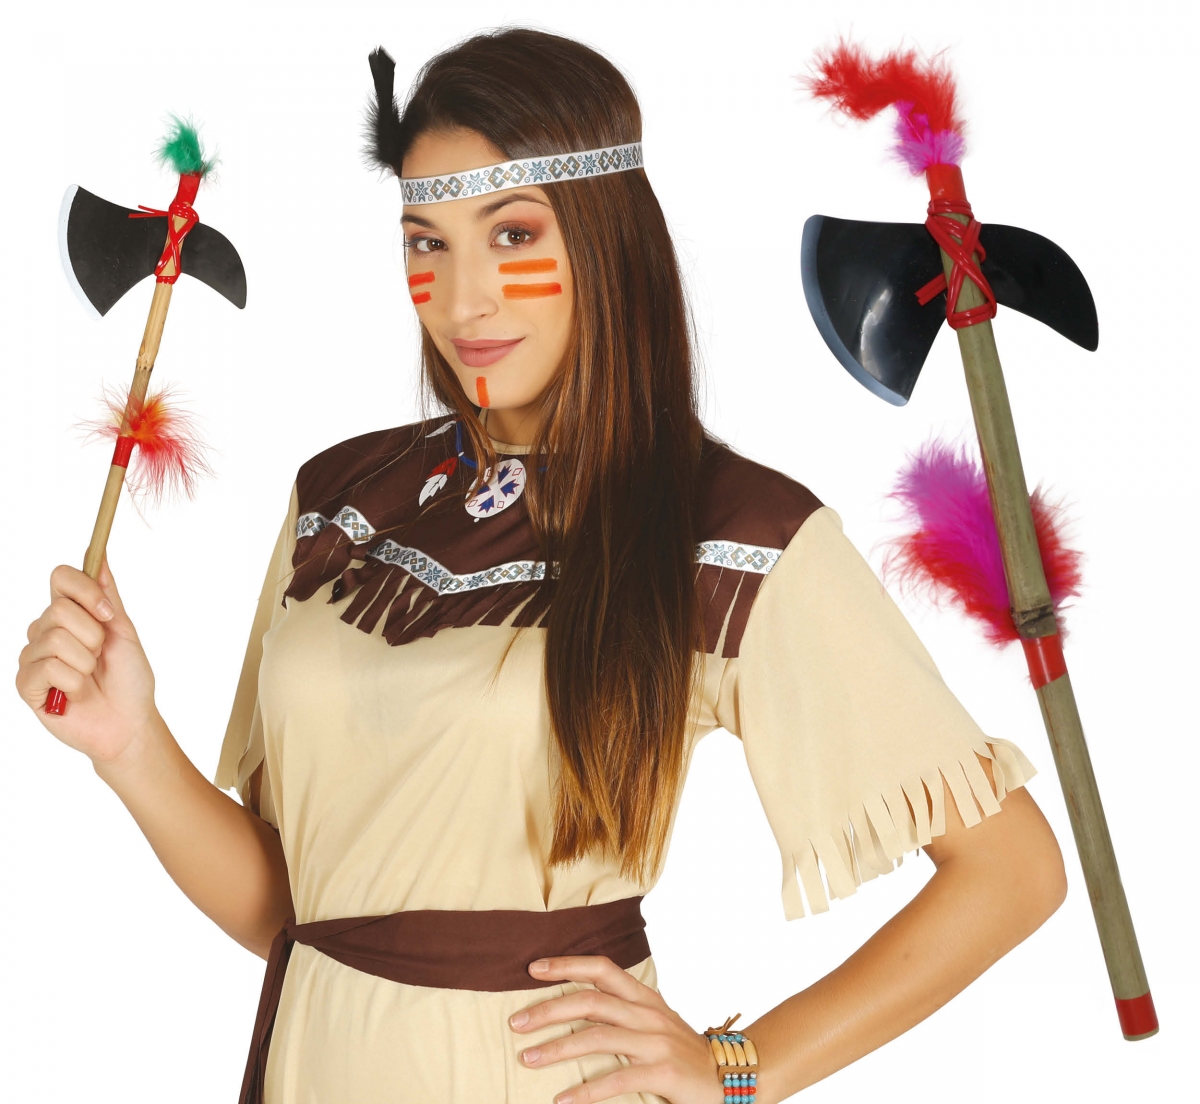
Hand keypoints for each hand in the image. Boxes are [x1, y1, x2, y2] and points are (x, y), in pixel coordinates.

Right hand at [16, 558, 158, 765]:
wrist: (129, 721)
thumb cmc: (129, 679)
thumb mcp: (123, 631)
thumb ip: (107, 595)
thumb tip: (100, 555)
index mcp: (70, 614)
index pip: (61, 577)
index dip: (85, 590)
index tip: (107, 614)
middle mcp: (46, 630)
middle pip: (59, 609)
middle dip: (93, 636)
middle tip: (100, 657)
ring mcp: (33, 656)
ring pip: (55, 638)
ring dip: (86, 661)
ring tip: (89, 677)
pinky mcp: (26, 683)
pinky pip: (48, 667)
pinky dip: (73, 681)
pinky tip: (76, 693)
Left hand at [508, 954, 722, 1103]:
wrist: (729, 1076)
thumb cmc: (683, 1050)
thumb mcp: (654, 1021)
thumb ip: (622, 1011)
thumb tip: (575, 1006)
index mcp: (644, 997)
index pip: (601, 969)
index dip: (566, 965)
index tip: (532, 968)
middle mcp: (648, 1013)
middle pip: (590, 1000)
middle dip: (548, 1009)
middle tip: (516, 1022)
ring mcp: (655, 1042)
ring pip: (597, 1036)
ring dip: (557, 1048)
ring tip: (528, 1059)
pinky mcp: (662, 1072)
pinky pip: (615, 1080)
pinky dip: (585, 1091)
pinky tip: (562, 1099)